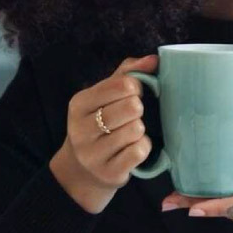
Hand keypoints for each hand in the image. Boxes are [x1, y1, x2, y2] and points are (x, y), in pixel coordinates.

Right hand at [50, 55, 156, 213]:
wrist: (80, 172)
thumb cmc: (97, 126)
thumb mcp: (102, 98)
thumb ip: (126, 74)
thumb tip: (153, 59)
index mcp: (79, 104)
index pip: (121, 84)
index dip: (136, 86)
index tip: (133, 93)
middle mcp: (81, 129)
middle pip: (131, 107)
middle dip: (138, 109)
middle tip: (132, 115)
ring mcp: (93, 154)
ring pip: (136, 130)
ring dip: (140, 130)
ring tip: (130, 133)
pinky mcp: (109, 172)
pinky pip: (140, 151)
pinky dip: (143, 147)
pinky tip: (133, 148)